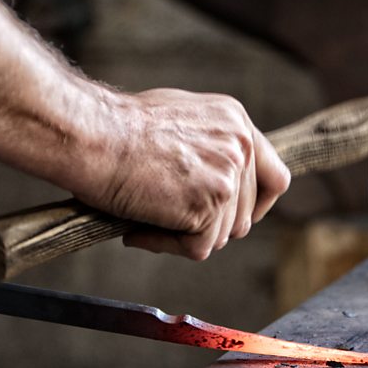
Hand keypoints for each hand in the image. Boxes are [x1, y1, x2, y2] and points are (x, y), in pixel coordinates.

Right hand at [82, 89, 289, 260]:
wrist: (94, 137)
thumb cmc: (119, 128)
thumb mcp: (180, 118)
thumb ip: (210, 143)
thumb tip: (218, 176)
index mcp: (236, 122)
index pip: (274, 176)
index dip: (256, 205)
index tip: (233, 217)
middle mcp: (240, 146)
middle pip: (245, 215)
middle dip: (209, 226)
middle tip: (168, 220)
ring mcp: (227, 176)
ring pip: (220, 235)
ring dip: (183, 236)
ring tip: (145, 217)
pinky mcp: (209, 205)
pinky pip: (197, 248)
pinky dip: (165, 246)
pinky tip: (138, 231)